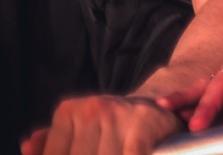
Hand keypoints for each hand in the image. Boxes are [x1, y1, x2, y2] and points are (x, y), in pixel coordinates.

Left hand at [21, 95, 178, 154]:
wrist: (161, 113)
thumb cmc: (112, 129)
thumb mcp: (78, 131)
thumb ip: (51, 142)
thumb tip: (27, 145)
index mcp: (68, 111)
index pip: (53, 154)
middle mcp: (91, 108)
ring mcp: (118, 114)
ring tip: (113, 153)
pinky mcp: (143, 125)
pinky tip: (131, 154)